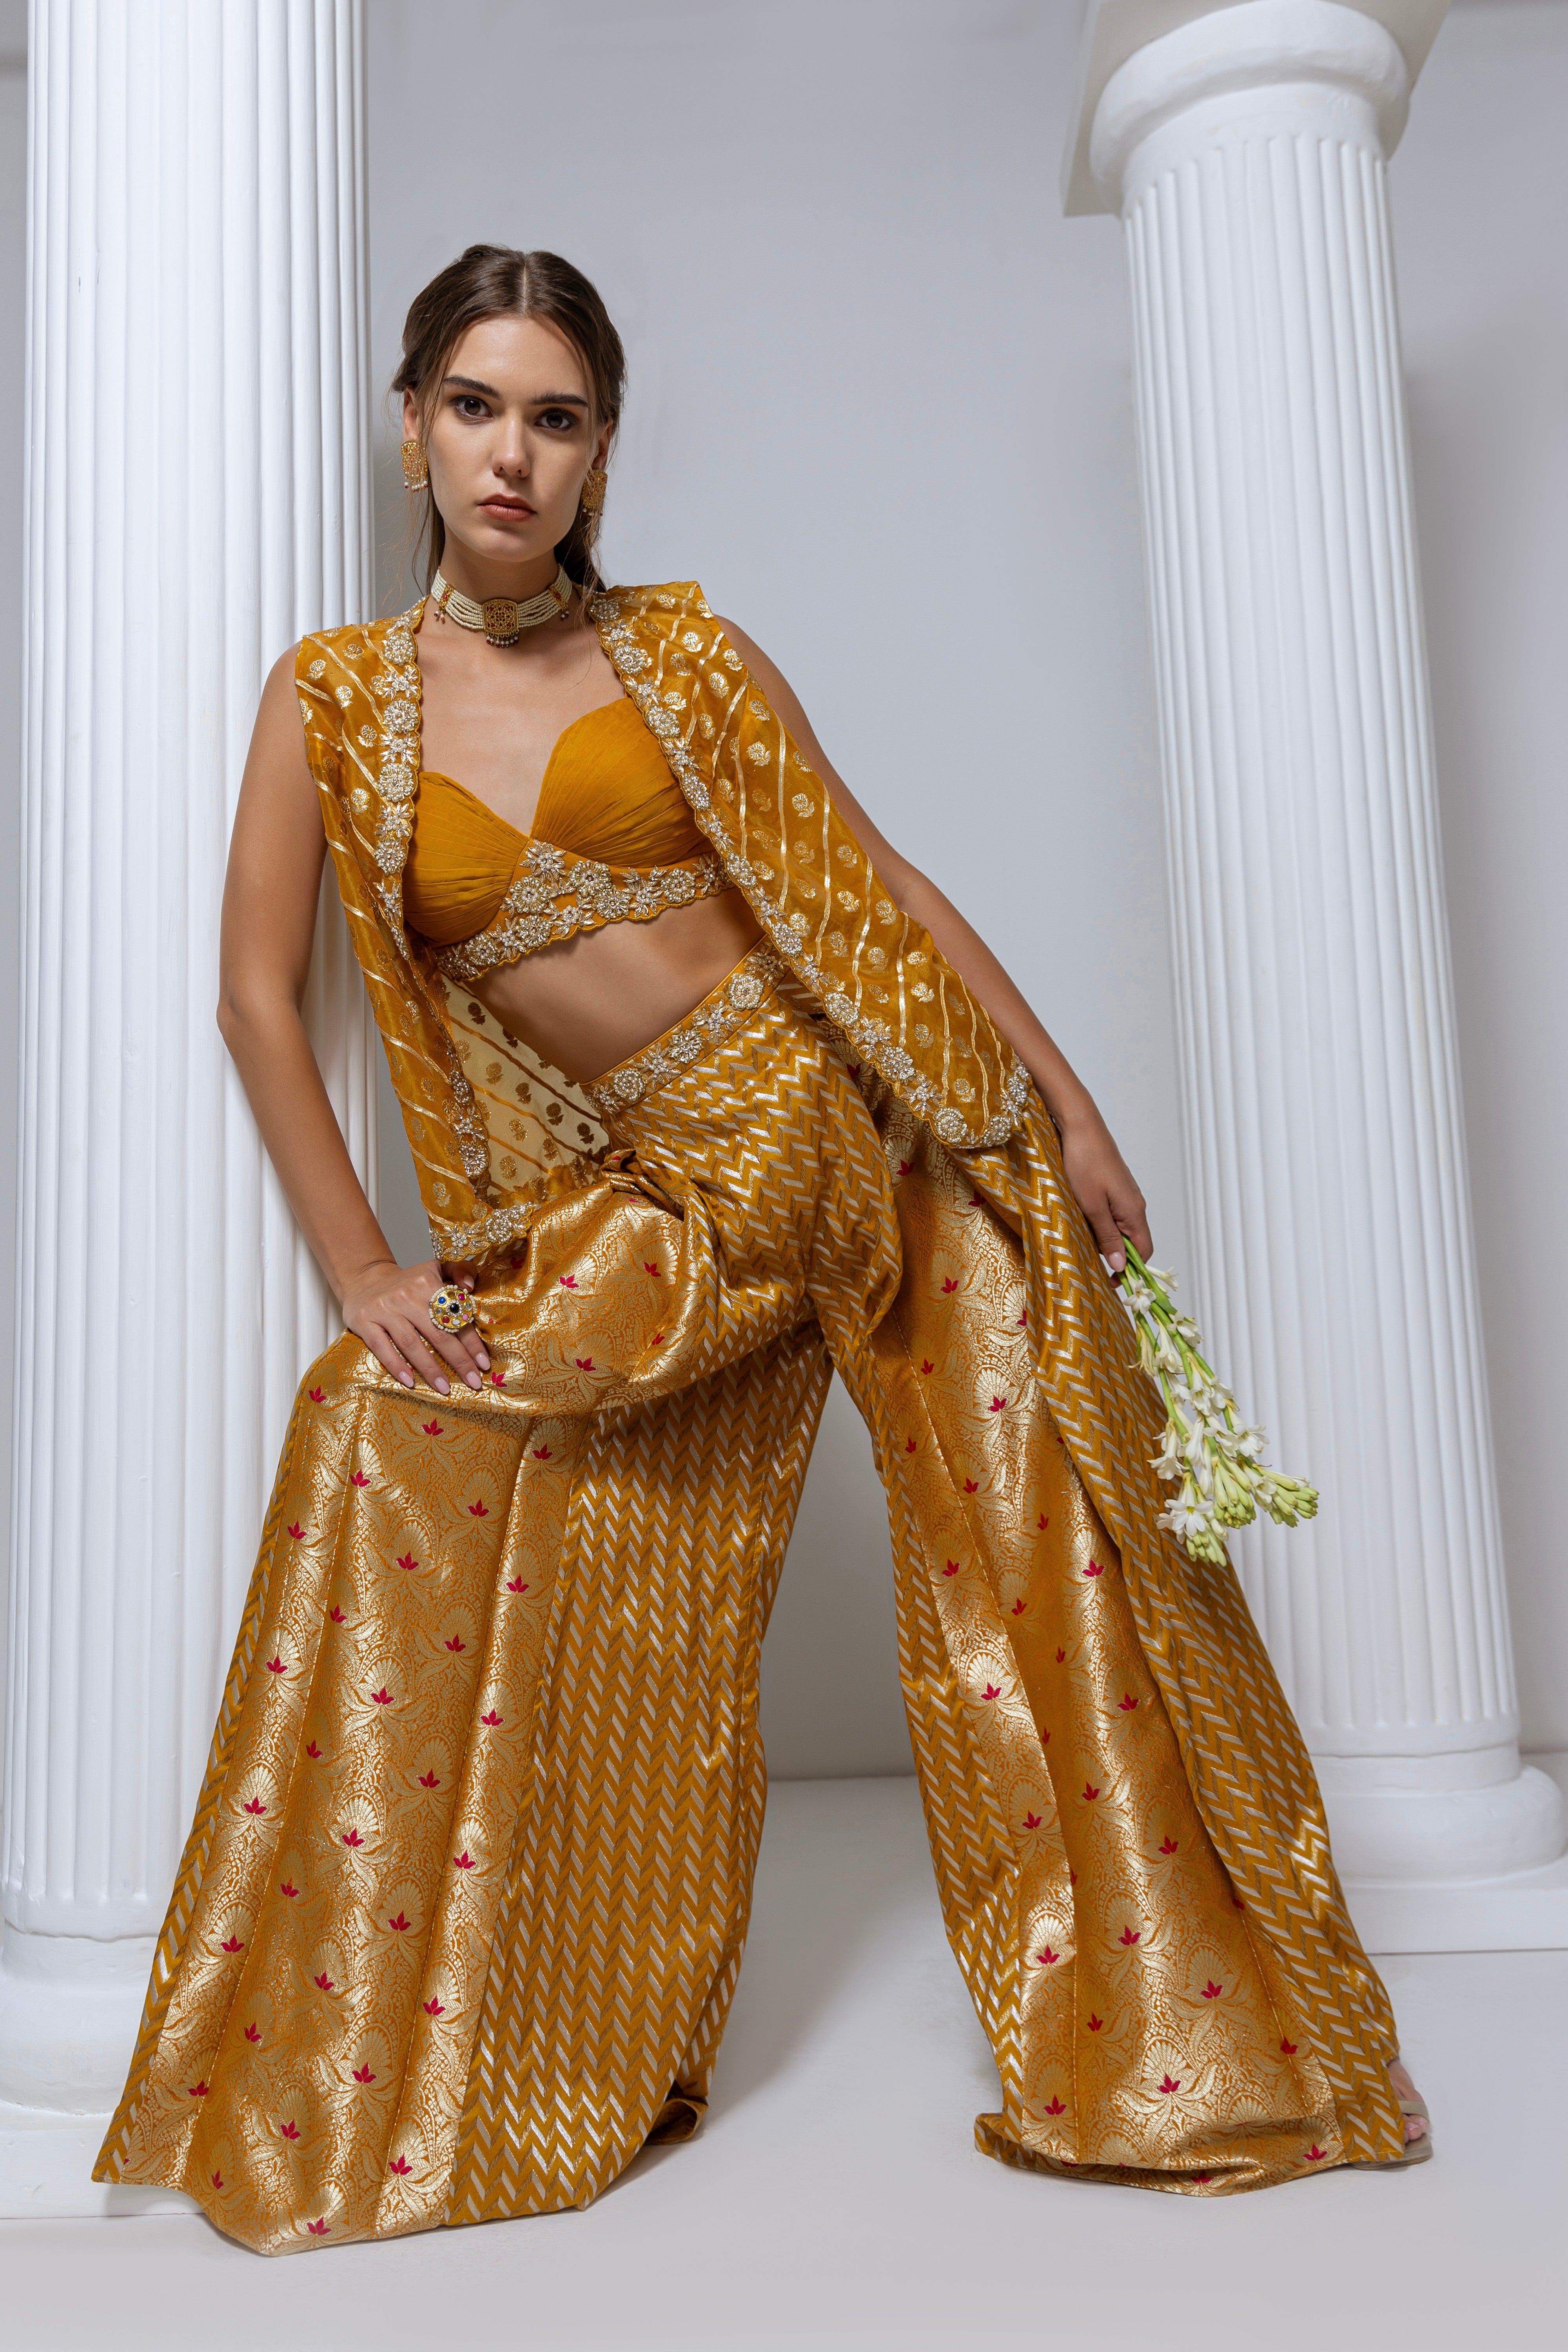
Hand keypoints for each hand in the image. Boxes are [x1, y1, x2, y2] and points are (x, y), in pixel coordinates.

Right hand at [340, 1257, 490, 1394]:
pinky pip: (382, 1348)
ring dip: (430, 1369)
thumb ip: (460, 1270)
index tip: (484, 1363)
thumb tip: (470, 1287)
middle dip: (459, 1361)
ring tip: (445, 1388)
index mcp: (427, 1283)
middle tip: (473, 1382)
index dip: (472, 1343)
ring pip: (411, 1344)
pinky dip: (396, 1366)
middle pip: (437, 1333)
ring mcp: (384, 1310)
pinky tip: (410, 1382)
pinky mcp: (365, 1322)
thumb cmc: (407, 1282)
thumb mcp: (435, 1268)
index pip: (455, 1317)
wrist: (364, 1278)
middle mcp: (405, 1296)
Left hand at [1057, 1114, 1151, 1276]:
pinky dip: (1100, 1224)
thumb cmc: (1084, 1163)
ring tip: (1083, 1242)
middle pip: (1132, 1242)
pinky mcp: (1114, 1187)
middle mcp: (1135, 1205)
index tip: (1110, 1282)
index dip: (1130, 1270)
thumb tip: (1121, 1266)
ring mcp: (1125, 1195)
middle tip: (1090, 1264)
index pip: (1143, 1252)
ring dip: (1105, 1240)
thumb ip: (1107, 1237)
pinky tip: (1083, 1223)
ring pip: (1120, 1228)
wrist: (1080, 1127)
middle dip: (1115, 1257)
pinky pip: (1112, 1215)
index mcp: (1134, 1212)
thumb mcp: (1092, 1206)